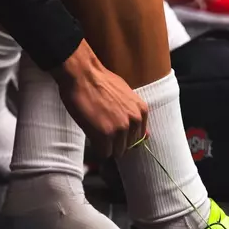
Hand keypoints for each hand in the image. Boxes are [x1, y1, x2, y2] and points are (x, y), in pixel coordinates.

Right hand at [51, 40, 147, 159]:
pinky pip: (103, 153)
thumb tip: (145, 134)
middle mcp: (134, 121)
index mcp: (141, 111)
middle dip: (114, 143)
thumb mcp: (126, 94)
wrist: (83, 74)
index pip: (137, 139)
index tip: (113, 133)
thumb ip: (135, 115)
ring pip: (115, 152)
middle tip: (101, 131)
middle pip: (126, 147)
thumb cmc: (100, 81)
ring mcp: (120, 129)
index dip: (123, 137)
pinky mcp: (104, 135)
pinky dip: (96, 148)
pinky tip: (91, 134)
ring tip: (96, 131)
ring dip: (105, 146)